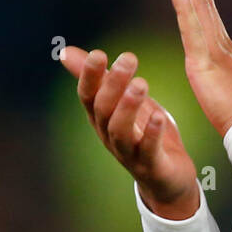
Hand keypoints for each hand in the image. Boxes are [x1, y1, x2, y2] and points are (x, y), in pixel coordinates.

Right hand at [59, 45, 201, 219]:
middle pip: (103, 110)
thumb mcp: (121, 102)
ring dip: (128, 107)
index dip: (90, 76)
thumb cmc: (142, 134)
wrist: (166, 179)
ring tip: (141, 83)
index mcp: (101, 119)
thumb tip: (65, 51)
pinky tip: (159, 115)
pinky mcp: (151, 166)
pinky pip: (148, 150)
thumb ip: (97, 78)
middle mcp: (109, 136)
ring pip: (120, 131)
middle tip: (128, 58)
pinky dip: (152, 133)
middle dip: (113, 83)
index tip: (99, 53)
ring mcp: (129, 153)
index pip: (88, 96)